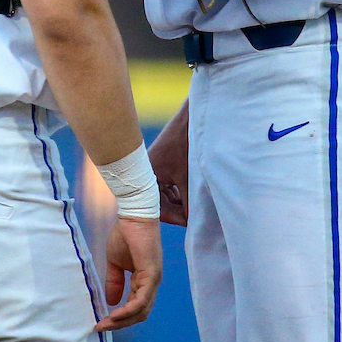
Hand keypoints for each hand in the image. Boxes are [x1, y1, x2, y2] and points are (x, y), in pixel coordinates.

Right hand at [97, 217, 161, 331]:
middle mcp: (151, 283)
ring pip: (141, 311)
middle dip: (120, 324)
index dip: (119, 317)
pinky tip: (115, 314)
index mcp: (144, 280)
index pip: (135, 307)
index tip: (101, 322)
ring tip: (106, 323)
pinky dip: (129, 310)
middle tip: (102, 327)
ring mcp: (153, 280)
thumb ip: (114, 282)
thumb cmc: (125, 234)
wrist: (133, 215)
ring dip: (123, 320)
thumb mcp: (115, 263)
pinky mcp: (152, 275)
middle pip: (139, 314)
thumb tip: (111, 302)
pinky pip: (142, 300)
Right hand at [147, 101, 189, 226]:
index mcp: (147, 177)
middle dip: (176, 210)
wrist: (189, 119)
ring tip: (194, 207)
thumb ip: (189, 202)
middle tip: (193, 217)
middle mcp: (147, 174)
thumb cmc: (186, 146)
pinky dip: (178, 191)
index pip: (156, 209)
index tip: (191, 222)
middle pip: (159, 203)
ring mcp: (154, 168)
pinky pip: (166, 185)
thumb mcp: (188, 178)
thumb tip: (193, 223)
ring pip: (164, 194)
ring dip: (178, 201)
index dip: (175, 218)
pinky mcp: (161, 163)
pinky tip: (190, 194)